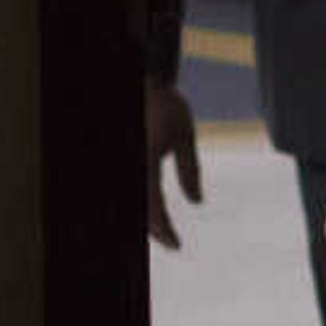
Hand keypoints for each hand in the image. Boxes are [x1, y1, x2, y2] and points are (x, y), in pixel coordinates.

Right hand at [142, 79, 201, 249]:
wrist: (141, 80)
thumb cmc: (164, 105)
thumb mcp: (184, 134)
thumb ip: (189, 169)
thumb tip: (197, 202)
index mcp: (146, 161)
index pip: (153, 207)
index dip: (164, 231)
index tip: (177, 245)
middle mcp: (133, 166)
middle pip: (139, 211)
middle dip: (153, 230)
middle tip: (171, 240)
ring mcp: (128, 165)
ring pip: (134, 202)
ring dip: (145, 218)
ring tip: (162, 229)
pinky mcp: (127, 163)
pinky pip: (134, 190)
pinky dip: (142, 203)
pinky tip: (151, 210)